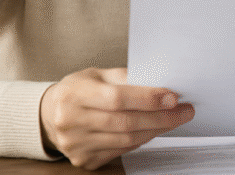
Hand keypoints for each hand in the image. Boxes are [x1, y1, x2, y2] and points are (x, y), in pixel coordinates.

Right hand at [39, 67, 194, 169]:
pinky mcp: (83, 159)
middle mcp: (71, 121)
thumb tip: (161, 84)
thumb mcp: (97, 74)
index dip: (148, 99)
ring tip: (175, 119)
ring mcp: (75, 145)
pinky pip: (121, 151)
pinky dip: (141, 140)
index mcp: (74, 94)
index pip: (117, 98)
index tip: (173, 97)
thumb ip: (126, 78)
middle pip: (125, 122)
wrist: (50, 114)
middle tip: (184, 111)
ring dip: (156, 130)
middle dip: (160, 117)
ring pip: (126, 140)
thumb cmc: (79, 89)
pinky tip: (153, 130)